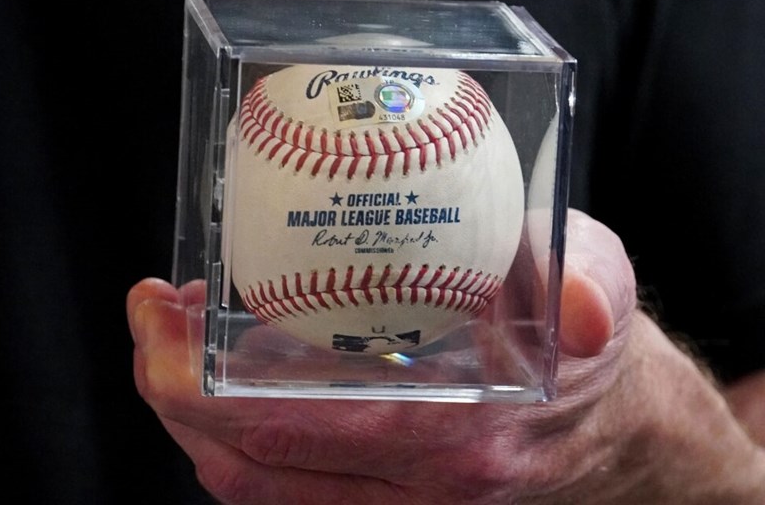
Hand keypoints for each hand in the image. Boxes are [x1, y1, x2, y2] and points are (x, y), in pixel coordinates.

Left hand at [127, 210, 764, 503]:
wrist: (614, 425)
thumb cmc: (590, 351)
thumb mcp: (599, 286)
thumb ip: (589, 284)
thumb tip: (581, 308)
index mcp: (461, 437)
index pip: (298, 429)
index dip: (200, 382)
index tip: (160, 313)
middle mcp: (420, 490)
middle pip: (250, 467)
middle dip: (171, 391)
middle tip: (152, 314)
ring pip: (256, 487)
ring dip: (193, 417)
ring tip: (176, 337)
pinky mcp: (389, 501)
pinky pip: (285, 488)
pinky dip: (234, 438)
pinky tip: (228, 376)